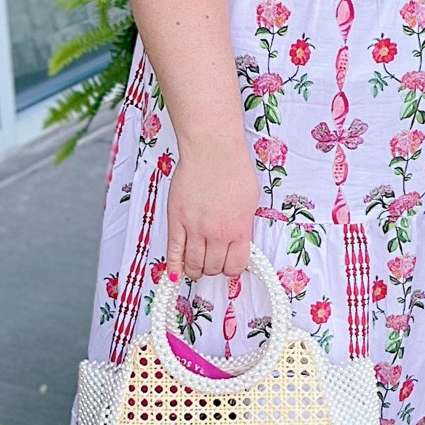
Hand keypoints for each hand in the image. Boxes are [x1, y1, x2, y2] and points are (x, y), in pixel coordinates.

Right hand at [163, 136, 258, 281]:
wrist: (212, 150)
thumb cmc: (233, 169)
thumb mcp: (250, 201)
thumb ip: (243, 225)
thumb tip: (239, 241)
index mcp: (239, 230)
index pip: (236, 265)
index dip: (232, 269)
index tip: (229, 266)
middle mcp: (217, 234)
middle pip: (214, 267)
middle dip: (214, 269)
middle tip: (211, 263)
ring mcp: (195, 228)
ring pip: (193, 264)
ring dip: (195, 270)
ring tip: (195, 267)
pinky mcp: (176, 220)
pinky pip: (174, 251)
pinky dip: (174, 266)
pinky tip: (175, 274)